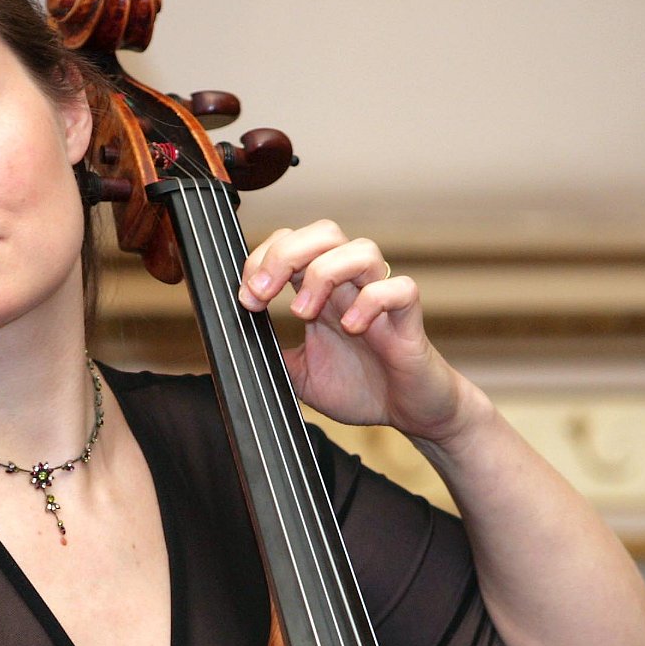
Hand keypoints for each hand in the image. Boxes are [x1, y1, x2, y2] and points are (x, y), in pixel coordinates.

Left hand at [236, 220, 477, 444]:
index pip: (291, 243)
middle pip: (323, 232)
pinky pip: (399, 288)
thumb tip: (236, 345)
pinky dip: (372, 301)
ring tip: (304, 314)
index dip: (263, 258)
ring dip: (324, 274)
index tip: (246, 298)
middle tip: (262, 294)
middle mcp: (351, 286)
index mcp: (322, 291)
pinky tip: (353, 328)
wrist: (409, 413)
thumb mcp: (300, 375)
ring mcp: (381, 298)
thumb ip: (273, 355)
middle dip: (285, 255)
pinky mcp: (409, 319)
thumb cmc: (361, 388)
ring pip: (361, 249)